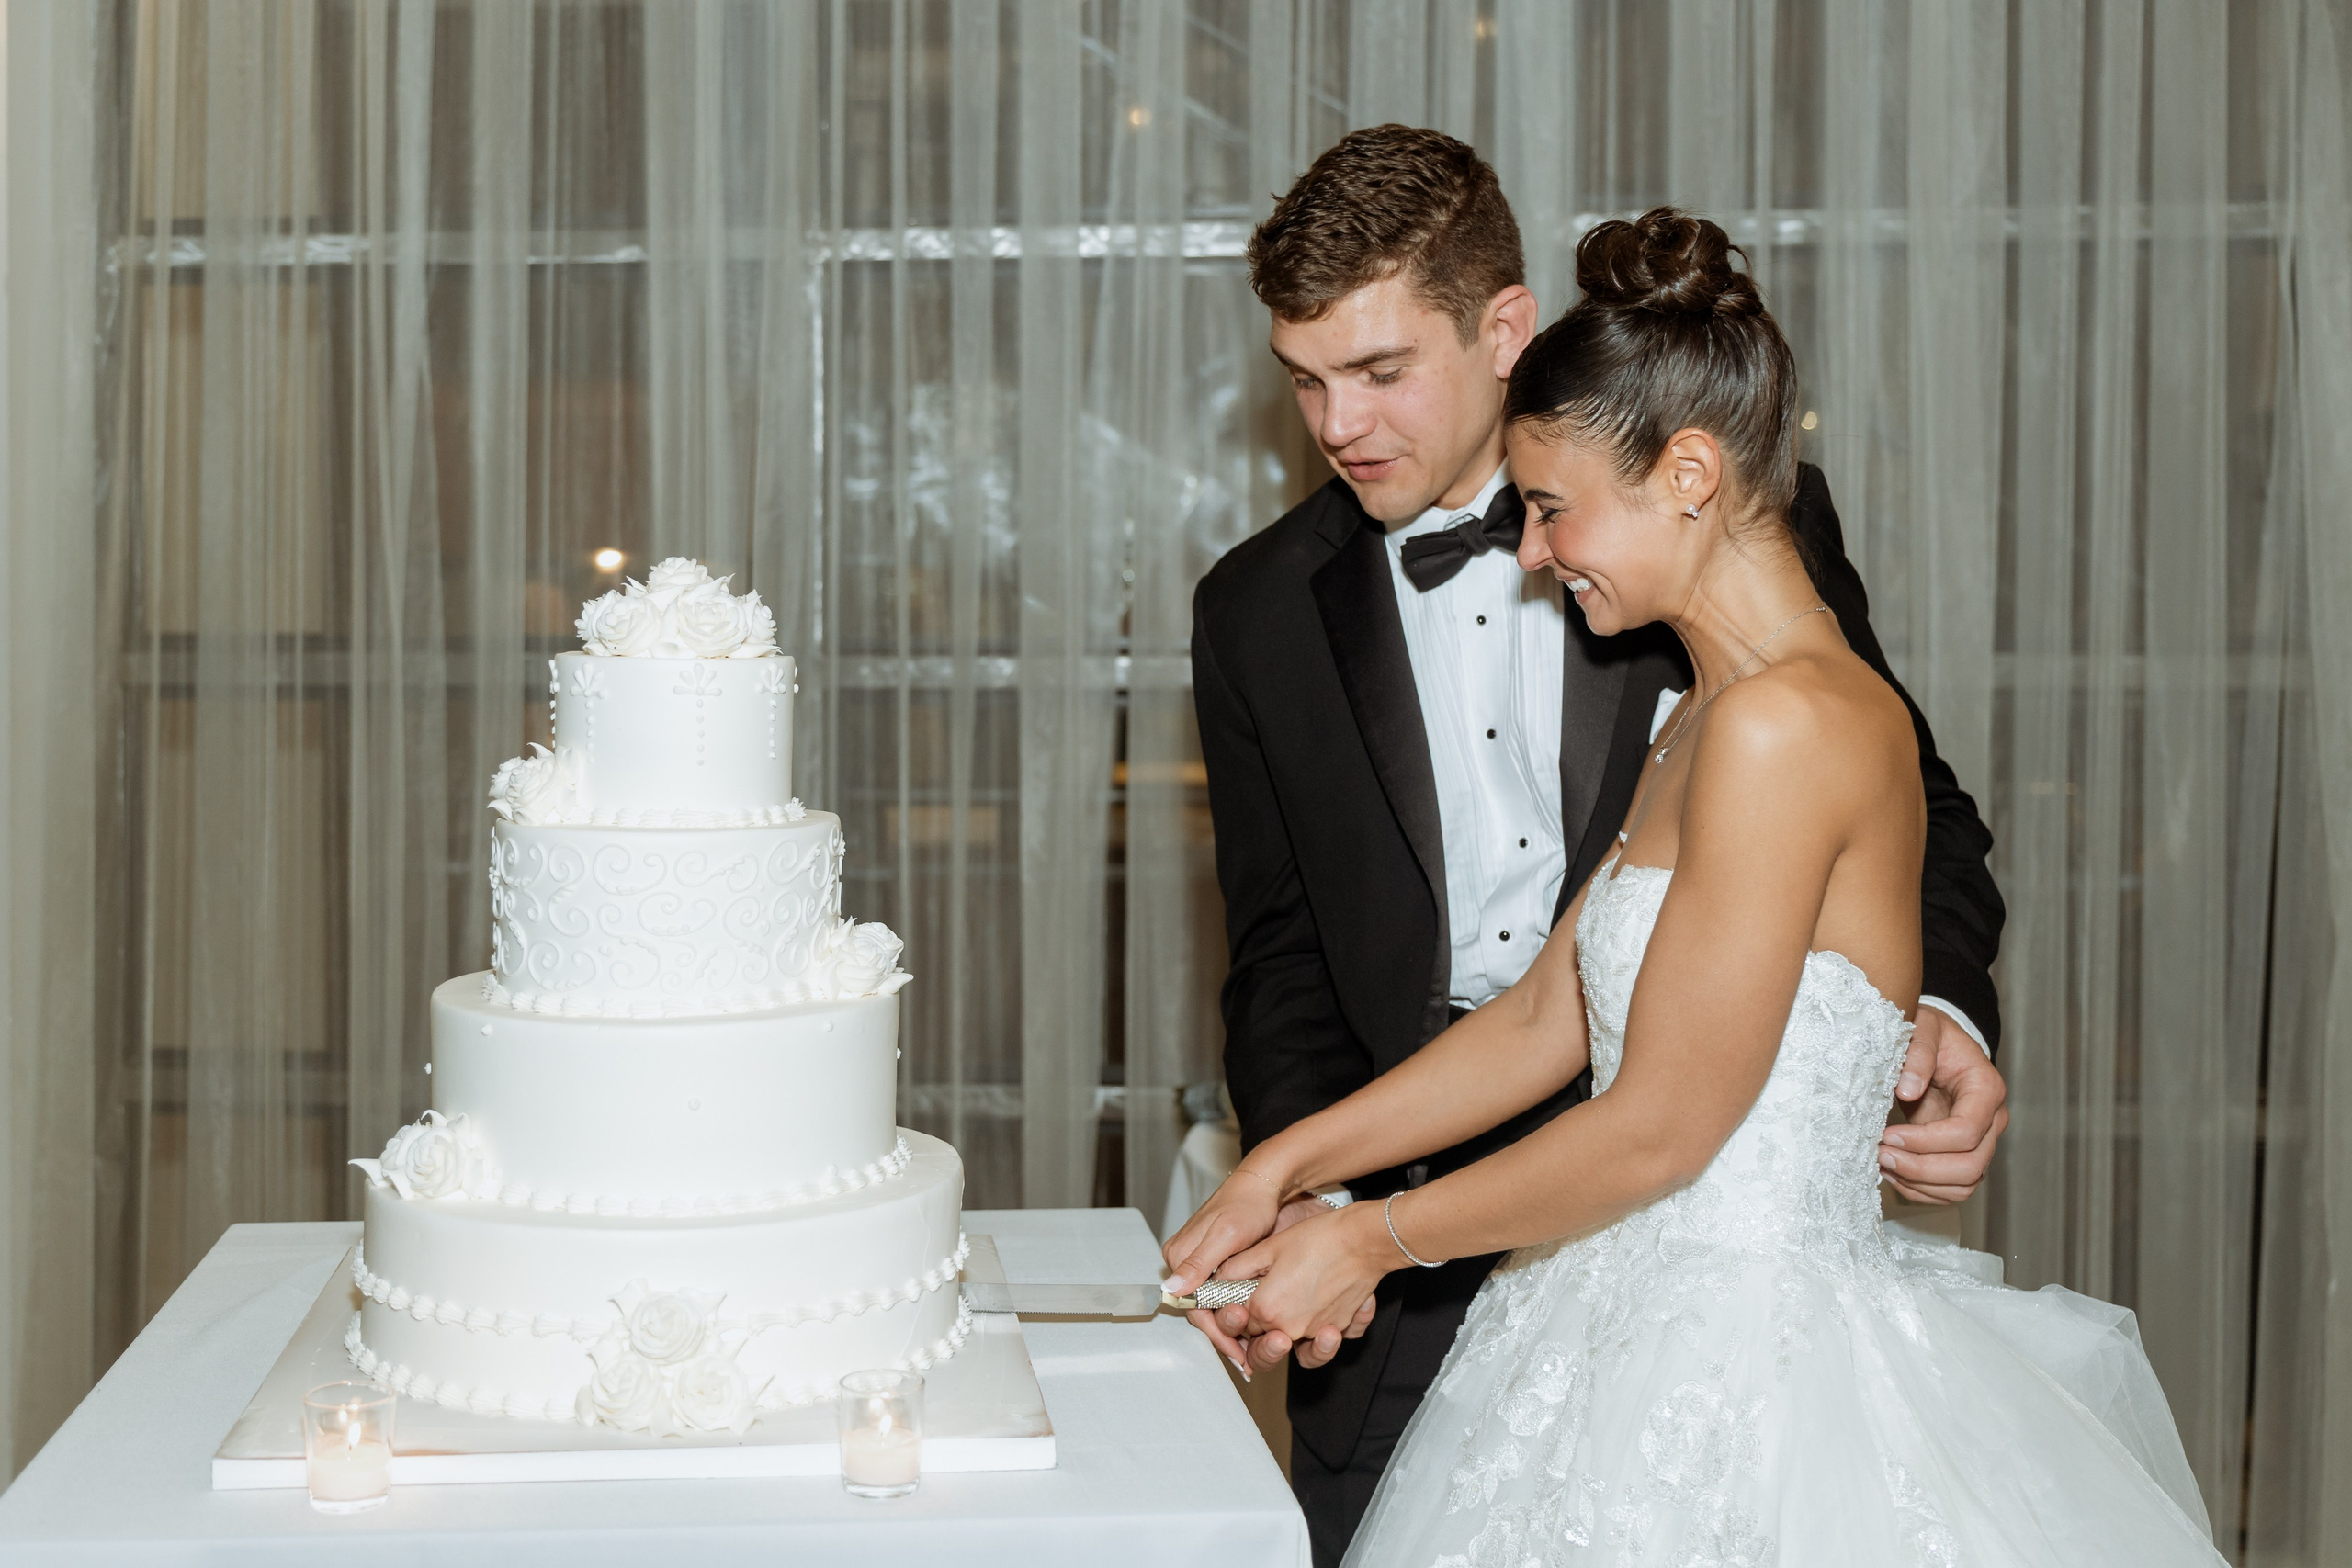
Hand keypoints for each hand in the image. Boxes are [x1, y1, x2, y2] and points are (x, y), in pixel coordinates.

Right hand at [1163, 1172, 1288, 1376]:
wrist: (1265, 1184)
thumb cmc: (1247, 1203)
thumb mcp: (1226, 1233)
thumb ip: (1199, 1262)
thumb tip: (1173, 1287)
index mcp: (1179, 1255)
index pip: (1192, 1307)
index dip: (1215, 1333)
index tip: (1237, 1352)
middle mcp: (1186, 1262)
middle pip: (1202, 1310)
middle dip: (1225, 1335)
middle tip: (1248, 1360)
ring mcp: (1202, 1263)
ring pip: (1213, 1305)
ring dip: (1232, 1327)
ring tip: (1254, 1350)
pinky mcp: (1218, 1263)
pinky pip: (1223, 1295)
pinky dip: (1238, 1312)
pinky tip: (1256, 1327)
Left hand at [1218, 1203, 1393, 1373]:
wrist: (1363, 1240)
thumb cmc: (1319, 1239)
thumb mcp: (1268, 1248)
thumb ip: (1237, 1269)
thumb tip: (1219, 1281)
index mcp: (1267, 1309)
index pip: (1239, 1322)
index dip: (1233, 1311)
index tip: (1235, 1299)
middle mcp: (1290, 1328)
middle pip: (1262, 1345)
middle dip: (1255, 1335)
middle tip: (1255, 1315)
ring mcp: (1316, 1332)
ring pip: (1293, 1349)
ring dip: (1287, 1345)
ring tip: (1283, 1334)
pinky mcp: (1338, 1328)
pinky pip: (1323, 1343)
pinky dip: (1322, 1340)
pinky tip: (1320, 1326)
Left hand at [1880, 1005, 2008, 1203]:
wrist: (1941, 1045)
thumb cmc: (1933, 1034)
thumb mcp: (1924, 1027)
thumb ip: (1918, 1052)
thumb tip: (1908, 1088)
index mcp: (1986, 1089)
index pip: (1966, 1131)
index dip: (1926, 1141)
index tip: (1887, 1136)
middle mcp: (1992, 1120)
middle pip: (1969, 1166)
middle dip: (1921, 1168)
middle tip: (1880, 1155)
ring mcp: (1982, 1141)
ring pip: (1964, 1185)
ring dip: (1920, 1184)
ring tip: (1882, 1164)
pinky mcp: (1965, 1155)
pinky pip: (1952, 1189)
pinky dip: (1922, 1190)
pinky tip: (1893, 1173)